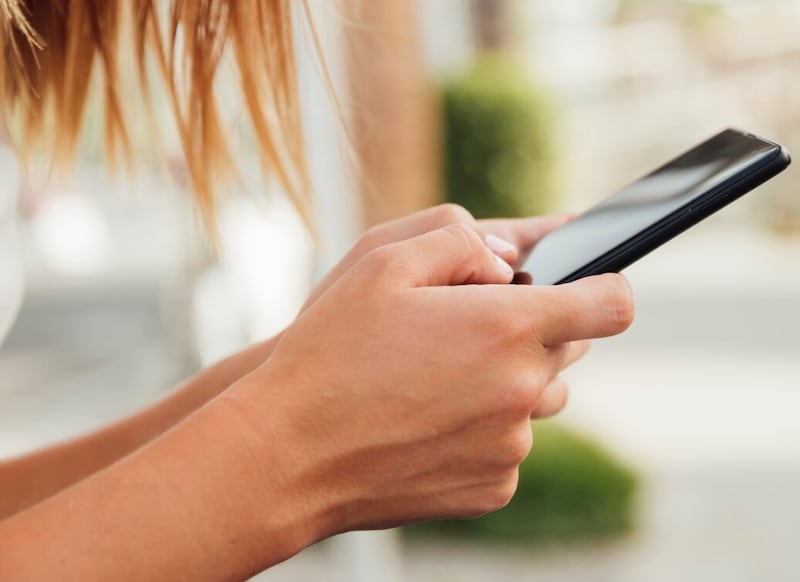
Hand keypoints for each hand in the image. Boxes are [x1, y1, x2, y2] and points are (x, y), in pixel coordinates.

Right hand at [232, 224, 633, 537]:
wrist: (289, 455)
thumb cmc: (329, 352)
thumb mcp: (381, 262)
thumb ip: (463, 241)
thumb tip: (513, 259)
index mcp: (504, 327)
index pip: (611, 304)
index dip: (606, 286)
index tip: (589, 283)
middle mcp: (521, 390)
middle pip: (568, 349)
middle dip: (532, 329)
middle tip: (466, 328)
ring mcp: (510, 446)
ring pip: (539, 398)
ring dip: (508, 379)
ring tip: (439, 377)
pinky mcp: (493, 487)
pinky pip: (510, 444)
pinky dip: (485, 427)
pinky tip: (429, 420)